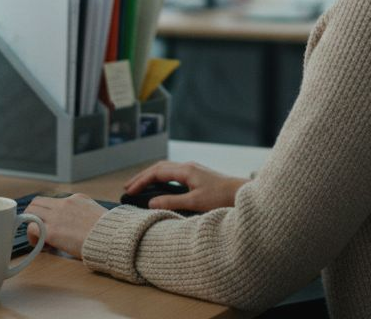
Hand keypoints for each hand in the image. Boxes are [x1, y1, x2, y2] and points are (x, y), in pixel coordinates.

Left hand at [24, 194, 106, 257]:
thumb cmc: (108, 231)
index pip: (53, 201)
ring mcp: (57, 216)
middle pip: (37, 202)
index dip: (49, 214)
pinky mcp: (52, 231)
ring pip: (30, 212)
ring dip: (31, 224)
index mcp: (76, 199)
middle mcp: (64, 203)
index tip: (54, 226)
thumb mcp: (96, 214)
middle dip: (34, 216)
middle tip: (39, 230)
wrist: (111, 238)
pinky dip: (33, 237)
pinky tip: (43, 246)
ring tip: (40, 239)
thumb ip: (84, 214)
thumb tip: (78, 225)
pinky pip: (31, 229)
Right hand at [123, 161, 247, 212]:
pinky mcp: (198, 176)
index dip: (141, 181)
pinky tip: (160, 187)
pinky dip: (162, 179)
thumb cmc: (222, 198)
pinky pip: (174, 174)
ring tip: (139, 186)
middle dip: (142, 177)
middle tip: (127, 187)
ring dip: (151, 177)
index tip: (128, 191)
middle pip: (159, 168)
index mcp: (186, 170)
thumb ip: (172, 202)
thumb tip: (150, 203)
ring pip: (167, 169)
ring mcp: (194, 170)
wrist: (243, 193)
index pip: (156, 172)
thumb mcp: (195, 203)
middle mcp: (189, 167)